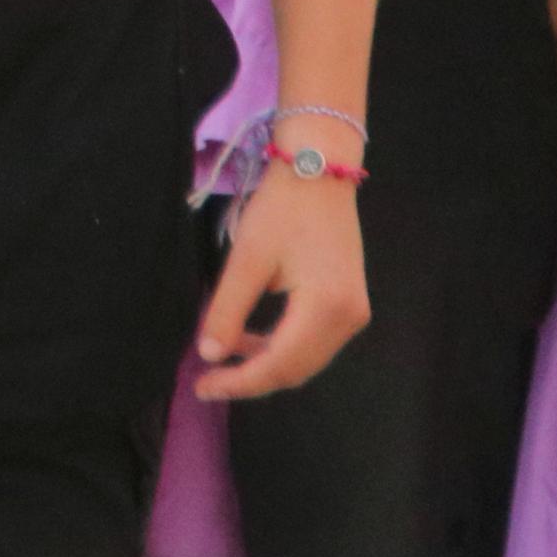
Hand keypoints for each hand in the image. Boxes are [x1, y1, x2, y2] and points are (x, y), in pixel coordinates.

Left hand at [194, 159, 373, 400]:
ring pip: (305, 359)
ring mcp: (353, 312)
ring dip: (264, 363)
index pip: (278, 364)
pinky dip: (279, 346)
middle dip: (250, 379)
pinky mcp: (348, 303)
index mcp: (327, 308)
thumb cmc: (283, 207)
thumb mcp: (247, 258)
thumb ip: (227, 310)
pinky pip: (312, 341)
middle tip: (208, 381)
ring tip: (223, 356)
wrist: (320, 169)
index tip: (202, 388)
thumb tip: (209, 356)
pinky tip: (249, 336)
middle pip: (295, 369)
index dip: (239, 382)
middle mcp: (349, 319)